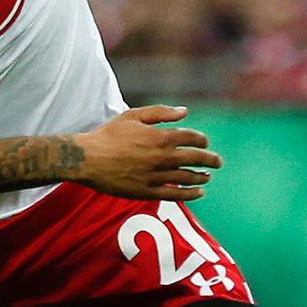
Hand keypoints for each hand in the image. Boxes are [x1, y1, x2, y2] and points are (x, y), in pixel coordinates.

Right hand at [76, 106, 222, 201]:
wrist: (88, 159)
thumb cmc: (109, 135)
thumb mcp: (133, 116)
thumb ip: (160, 113)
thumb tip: (184, 111)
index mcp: (160, 137)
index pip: (191, 138)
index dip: (202, 140)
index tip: (205, 143)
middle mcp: (162, 157)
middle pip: (195, 159)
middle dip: (210, 160)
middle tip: (218, 162)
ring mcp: (156, 176)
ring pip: (187, 178)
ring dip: (201, 177)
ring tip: (207, 177)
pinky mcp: (148, 192)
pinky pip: (175, 194)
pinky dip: (190, 194)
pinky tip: (199, 193)